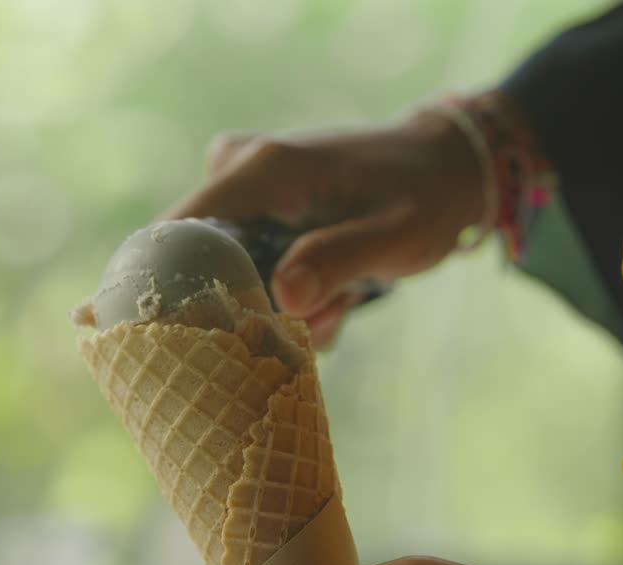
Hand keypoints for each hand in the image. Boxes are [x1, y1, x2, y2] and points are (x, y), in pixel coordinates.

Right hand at [162, 98, 496, 347]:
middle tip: (314, 323)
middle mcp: (240, 169)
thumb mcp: (395, 236)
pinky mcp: (255, 205)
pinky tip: (333, 299)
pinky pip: (246, 264)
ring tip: (337, 308)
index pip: (177, 233)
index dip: (175, 291)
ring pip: (226, 270)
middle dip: (247, 308)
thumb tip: (284, 297)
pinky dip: (286, 294)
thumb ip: (338, 262)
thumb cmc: (427, 196)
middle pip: (197, 260)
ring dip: (275, 306)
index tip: (208, 342)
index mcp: (263, 170)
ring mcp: (244, 186)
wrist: (447, 164)